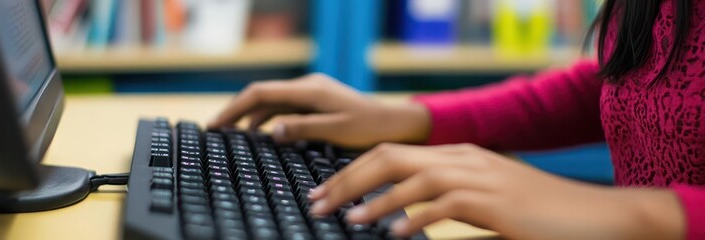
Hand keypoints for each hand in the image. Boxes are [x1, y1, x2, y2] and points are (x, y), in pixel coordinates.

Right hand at [207, 73, 430, 147]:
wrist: (396, 123)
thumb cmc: (370, 128)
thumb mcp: (336, 131)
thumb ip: (303, 129)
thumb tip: (272, 131)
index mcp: (309, 90)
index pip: (260, 93)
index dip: (235, 108)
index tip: (216, 124)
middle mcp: (307, 86)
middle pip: (261, 95)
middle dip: (236, 111)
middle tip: (215, 130)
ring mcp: (311, 93)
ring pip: (271, 101)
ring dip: (250, 115)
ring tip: (230, 133)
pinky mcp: (315, 102)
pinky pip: (283, 107)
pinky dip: (267, 118)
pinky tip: (260, 132)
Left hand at [309, 143, 684, 239]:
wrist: (597, 217)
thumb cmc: (538, 216)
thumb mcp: (484, 202)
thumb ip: (443, 202)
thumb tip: (399, 222)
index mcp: (458, 155)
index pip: (392, 152)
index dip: (353, 170)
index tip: (328, 192)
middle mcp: (463, 158)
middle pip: (390, 156)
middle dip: (349, 178)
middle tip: (320, 202)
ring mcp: (480, 176)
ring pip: (410, 177)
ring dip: (374, 200)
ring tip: (347, 218)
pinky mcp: (494, 201)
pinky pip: (442, 206)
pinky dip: (412, 220)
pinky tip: (393, 235)